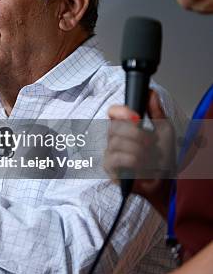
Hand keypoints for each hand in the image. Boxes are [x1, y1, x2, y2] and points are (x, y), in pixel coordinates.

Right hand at [104, 90, 175, 209]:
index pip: (113, 112)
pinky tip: (140, 165)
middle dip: (137, 134)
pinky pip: (117, 158)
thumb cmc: (163, 158)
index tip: (136, 116)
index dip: (121, 111)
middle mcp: (114, 138)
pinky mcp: (109, 168)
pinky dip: (133, 160)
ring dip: (139, 150)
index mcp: (124, 127)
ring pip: (117, 143)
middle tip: (150, 143)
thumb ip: (156, 111)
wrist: (164, 182)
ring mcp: (110, 153)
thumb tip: (150, 92)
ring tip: (148, 158)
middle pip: (115, 127)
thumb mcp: (164, 130)